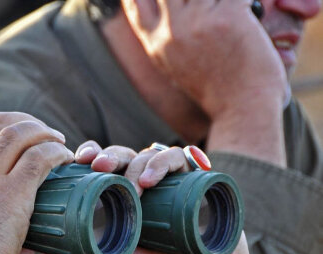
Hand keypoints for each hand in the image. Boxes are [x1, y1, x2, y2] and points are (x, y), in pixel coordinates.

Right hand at [0, 112, 73, 253]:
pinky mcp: (11, 193)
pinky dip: (55, 152)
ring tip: (59, 141)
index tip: (16, 140)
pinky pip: (39, 157)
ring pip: (18, 133)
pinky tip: (65, 158)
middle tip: (43, 134)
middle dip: (24, 122)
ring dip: (42, 132)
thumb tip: (22, 252)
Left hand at [35, 141, 256, 253]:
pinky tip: (156, 179)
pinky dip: (171, 162)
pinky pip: (186, 160)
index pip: (103, 165)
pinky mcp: (199, 183)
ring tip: (136, 183)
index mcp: (122, 196)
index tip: (77, 161)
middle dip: (110, 156)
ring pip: (153, 153)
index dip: (90, 156)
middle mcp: (145, 185)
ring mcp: (172, 183)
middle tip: (98, 166)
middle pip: (125, 155)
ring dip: (141, 163)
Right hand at [121, 0, 287, 165]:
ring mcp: (198, 21)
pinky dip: (246, 2)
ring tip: (224, 12)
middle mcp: (172, 31)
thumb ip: (168, 42)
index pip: (137, 3)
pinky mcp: (228, 15)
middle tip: (207, 10)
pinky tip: (249, 10)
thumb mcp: (177, 69)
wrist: (241, 110)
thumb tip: (167, 22)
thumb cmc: (217, 92)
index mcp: (158, 45)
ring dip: (219, 3)